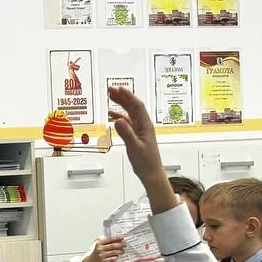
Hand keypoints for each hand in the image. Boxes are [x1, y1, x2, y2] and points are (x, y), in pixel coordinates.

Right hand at [80, 236, 125, 261]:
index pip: (109, 239)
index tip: (122, 237)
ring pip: (113, 252)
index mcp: (99, 243)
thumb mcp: (100, 246)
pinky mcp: (103, 261)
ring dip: (119, 251)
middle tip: (125, 244)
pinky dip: (116, 257)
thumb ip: (108, 243)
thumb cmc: (97, 252)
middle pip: (112, 246)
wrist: (91, 261)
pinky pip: (112, 259)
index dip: (116, 238)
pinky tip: (118, 256)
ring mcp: (101, 255)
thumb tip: (118, 240)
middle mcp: (100, 249)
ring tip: (123, 250)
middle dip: (120, 245)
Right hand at [107, 85, 177, 211]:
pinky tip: (112, 115)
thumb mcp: (134, 147)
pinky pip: (127, 121)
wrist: (151, 173)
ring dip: (120, 104)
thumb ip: (126, 133)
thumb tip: (118, 120)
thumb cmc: (146, 162)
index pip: (137, 106)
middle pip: (133, 106)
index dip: (128, 96)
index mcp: (145, 125)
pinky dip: (119, 116)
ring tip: (110, 96)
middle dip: (122, 96)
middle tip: (111, 89)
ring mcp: (140, 129)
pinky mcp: (136, 135)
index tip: (119, 88)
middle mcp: (143, 125)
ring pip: (129, 112)